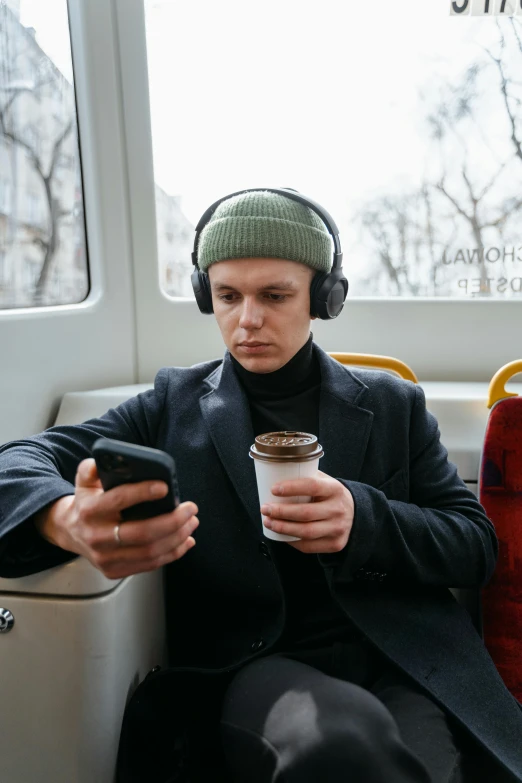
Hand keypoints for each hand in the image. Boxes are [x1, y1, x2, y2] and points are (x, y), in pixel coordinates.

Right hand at [35, 458, 198, 578]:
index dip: (143, 493)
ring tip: (191, 522)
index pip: (119, 500)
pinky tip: (185, 540)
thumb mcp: (84, 479)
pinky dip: (172, 553)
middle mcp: (96, 537)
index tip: (165, 487)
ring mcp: (105, 558)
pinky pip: (149, 565)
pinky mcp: (113, 571)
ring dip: (177, 537)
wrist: (70, 531)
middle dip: (172, 521)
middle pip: (142, 533)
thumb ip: (94, 467)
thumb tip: (112, 458)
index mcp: (89, 510)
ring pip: (149, 551)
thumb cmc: (87, 501)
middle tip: (190, 508)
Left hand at [260, 470, 353, 553]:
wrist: (355, 514)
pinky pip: (309, 546)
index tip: (274, 489)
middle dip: (281, 512)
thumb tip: (276, 474)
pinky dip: (292, 541)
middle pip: (306, 513)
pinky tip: (281, 535)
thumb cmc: (331, 496)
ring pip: (306, 532)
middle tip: (265, 509)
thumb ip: (306, 477)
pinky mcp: (335, 544)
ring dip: (283, 528)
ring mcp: (338, 528)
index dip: (291, 488)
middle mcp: (338, 509)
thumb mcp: (325, 482)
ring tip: (269, 522)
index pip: (312, 486)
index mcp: (335, 489)